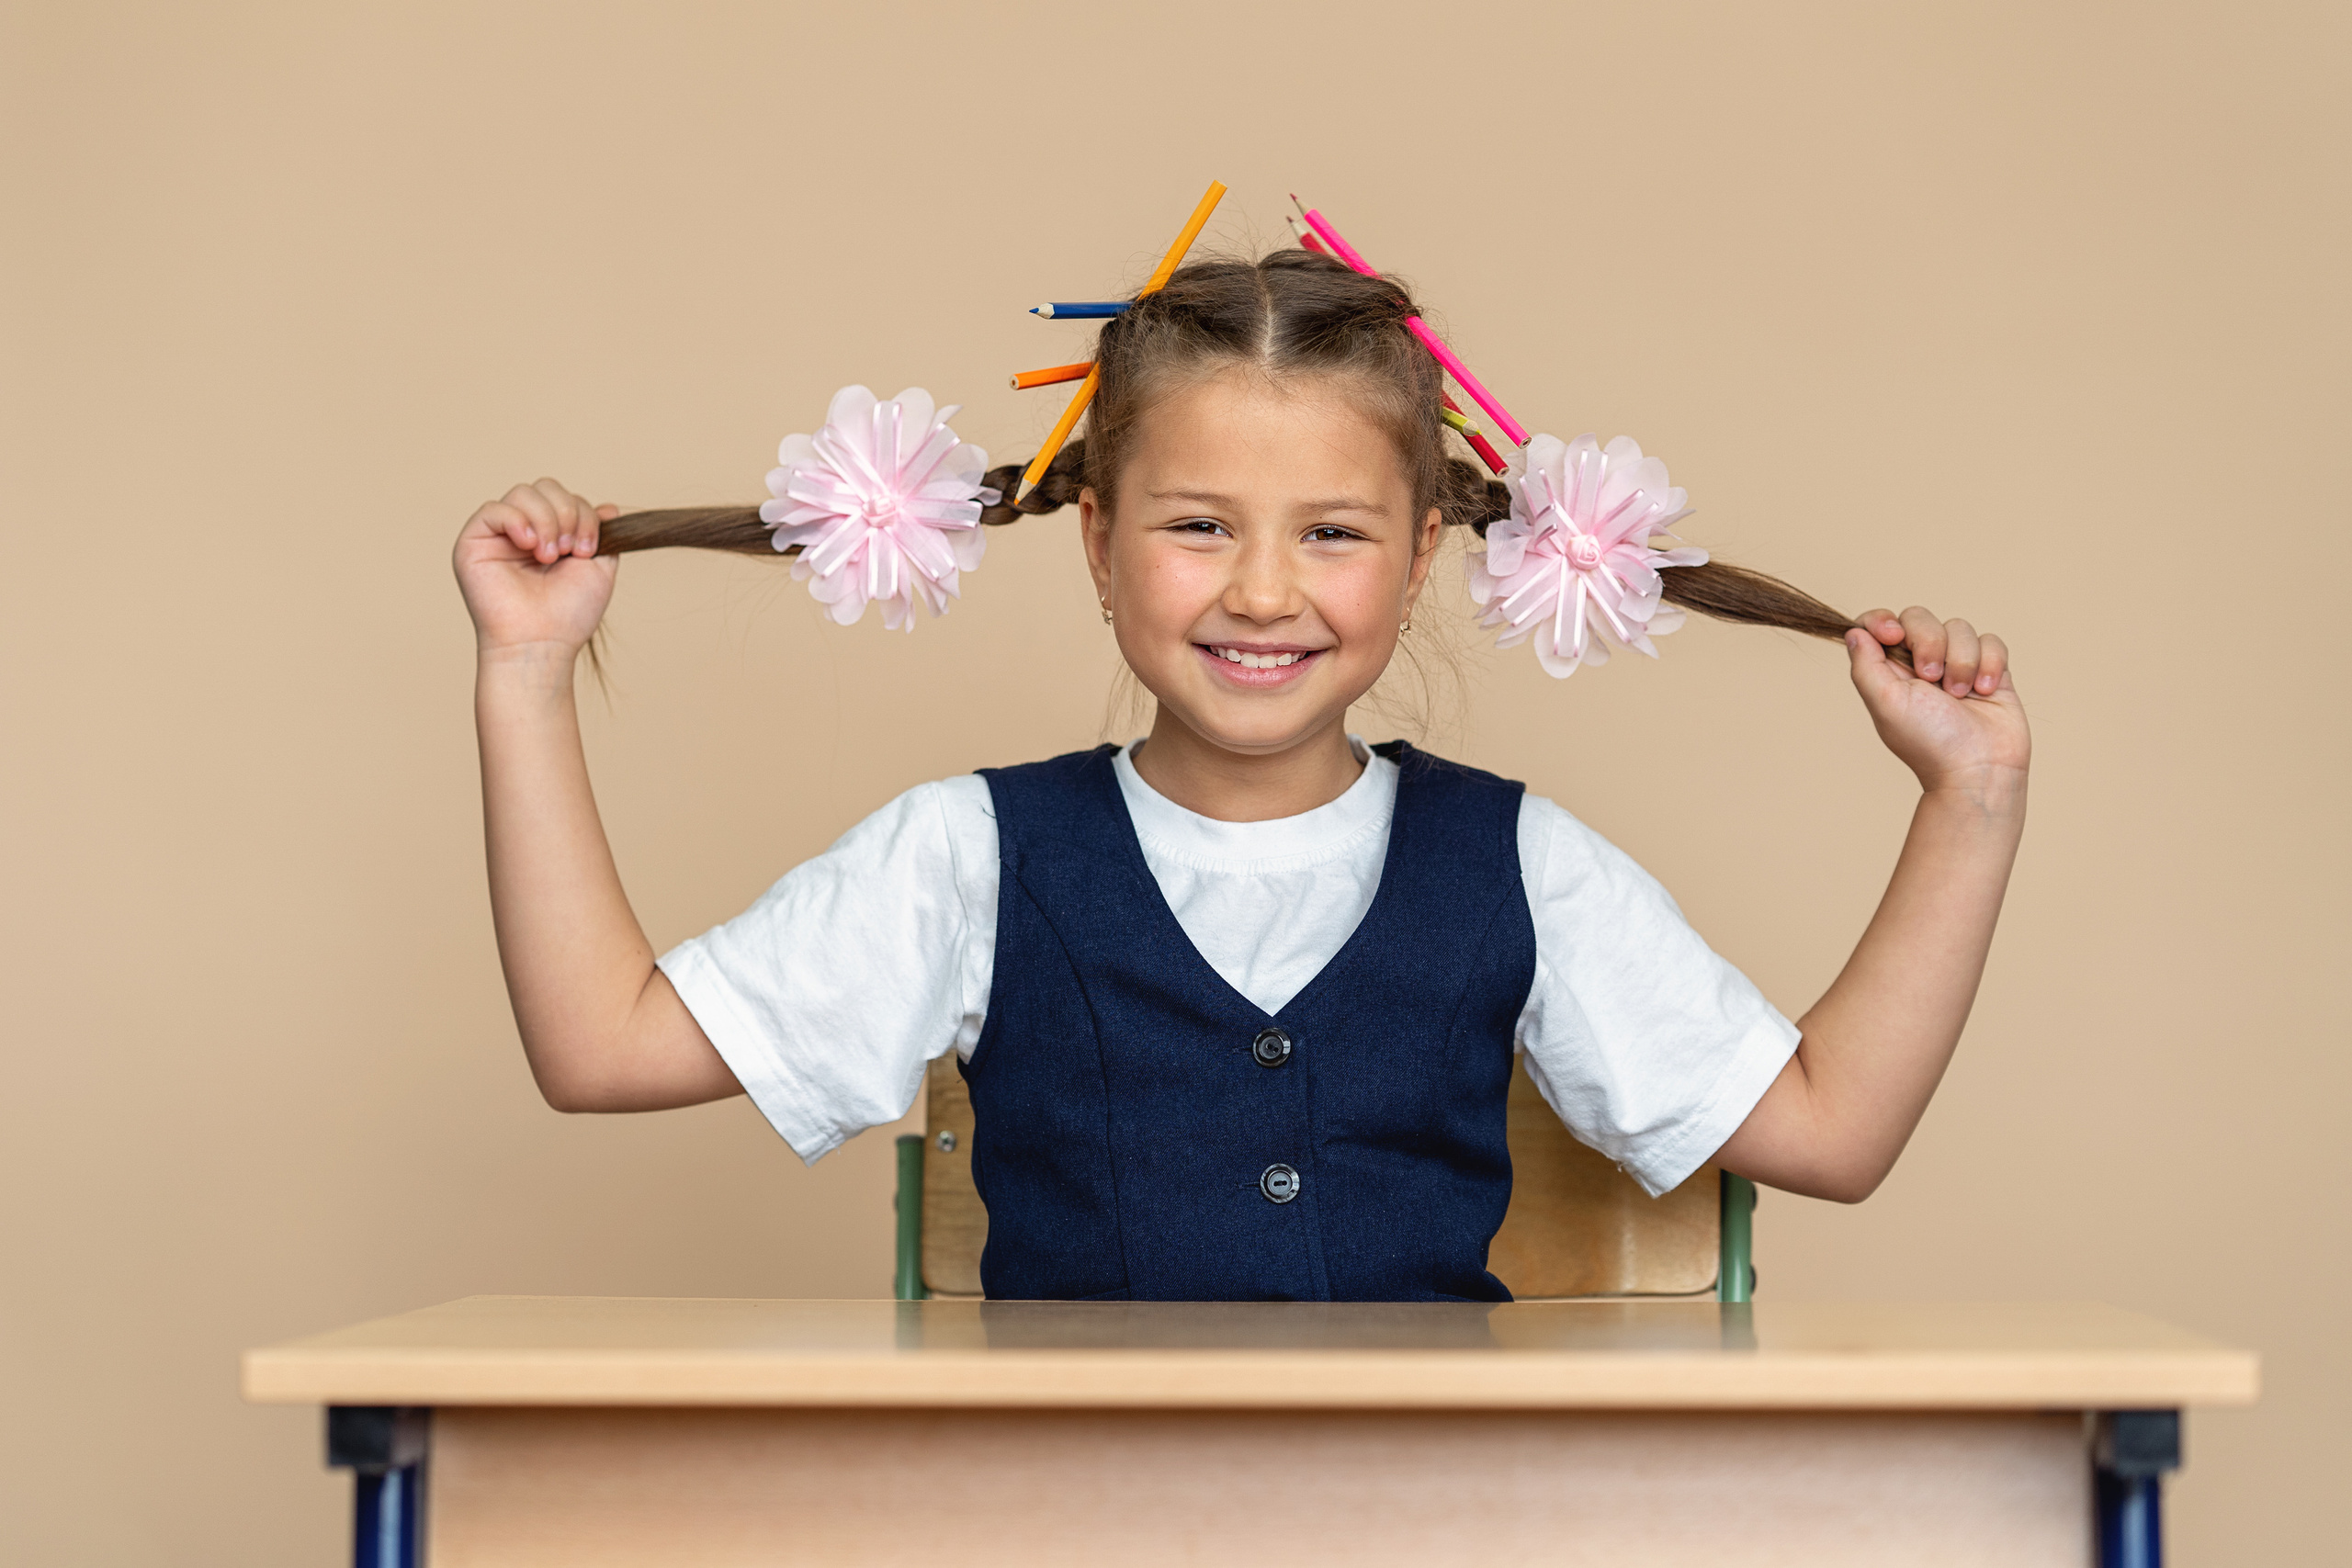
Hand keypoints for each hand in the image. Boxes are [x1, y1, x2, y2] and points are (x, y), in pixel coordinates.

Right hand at [453, 479, 621, 657]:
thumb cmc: (567, 614)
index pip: (566, 498)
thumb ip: (601, 534)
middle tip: (570, 550)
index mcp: (551, 534)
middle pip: (545, 487)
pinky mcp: (473, 542)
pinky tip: (530, 546)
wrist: (542, 643)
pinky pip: (492, 509)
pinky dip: (517, 521)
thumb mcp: (598, 568)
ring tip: (549, 556)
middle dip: (567, 513)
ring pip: (523, 493)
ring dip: (546, 520)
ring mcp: (498, 535)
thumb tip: (608, 507)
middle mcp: (524, 530)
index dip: (583, 514)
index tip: (588, 549)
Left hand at [1844, 607, 2030, 796]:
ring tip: (1961, 696)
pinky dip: (1989, 663)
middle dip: (1928, 642)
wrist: (1980, 769)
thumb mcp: (1885, 704)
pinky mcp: (1990, 669)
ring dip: (1961, 661)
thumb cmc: (1929, 743)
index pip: (1877, 625)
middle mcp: (1920, 663)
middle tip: (1932, 679)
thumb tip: (1854, 632)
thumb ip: (1865, 666)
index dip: (1882, 620)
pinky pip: (1990, 641)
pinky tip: (1985, 691)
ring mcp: (1956, 665)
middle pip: (1918, 618)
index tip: (1892, 634)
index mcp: (1889, 670)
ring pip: (1958, 627)